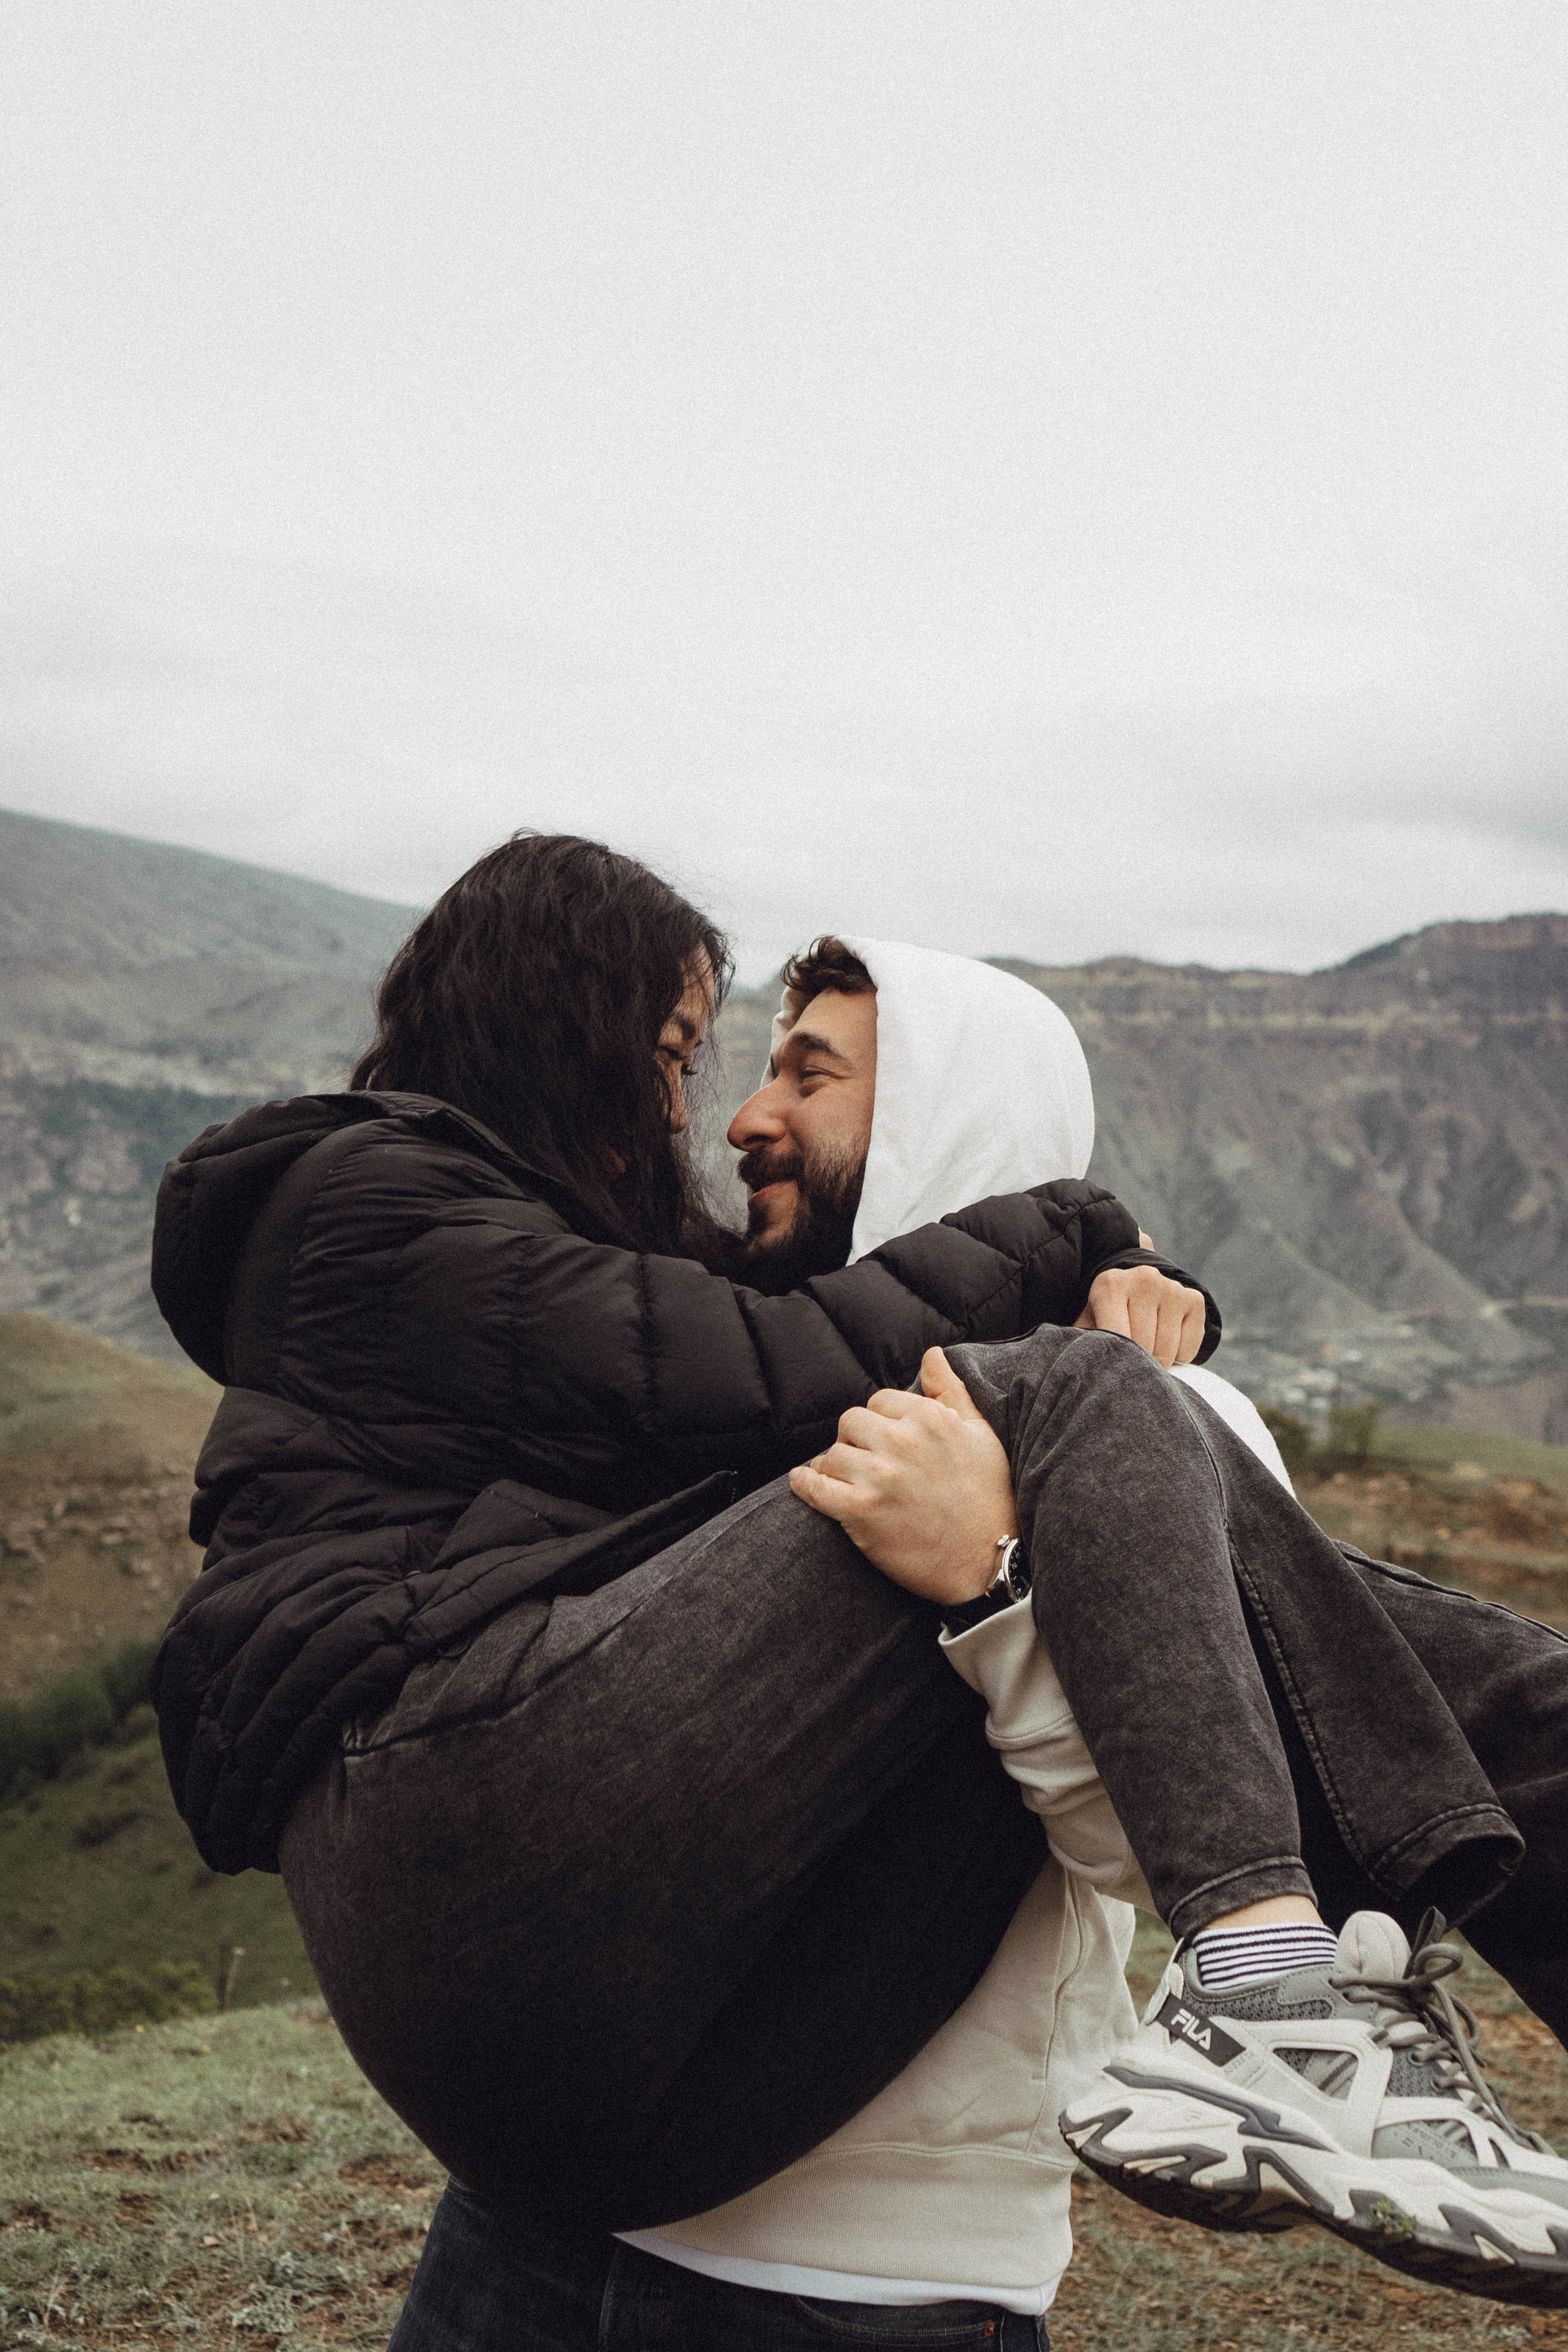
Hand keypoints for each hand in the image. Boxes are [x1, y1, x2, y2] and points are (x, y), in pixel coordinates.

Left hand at [788, 1347, 1016, 1605]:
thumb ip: (951, 1392)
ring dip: (835, 1468)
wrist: (989, 1561)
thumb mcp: (980, 1435)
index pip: (880, 1400)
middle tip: (865, 1463)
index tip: (885, 1442)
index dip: (880, 1421)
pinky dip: (805, 1485)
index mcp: (930, 1419)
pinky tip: (804, 1482)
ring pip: (832, 1454)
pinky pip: (816, 1487)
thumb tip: (932, 1354)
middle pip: (850, 1422)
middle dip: (854, 1441)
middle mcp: (902, 1441)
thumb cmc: (989, 1497)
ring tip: (847, 1483)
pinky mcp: (861, 1512)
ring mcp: (880, 1477)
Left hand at [1075, 1229, 1206, 1366]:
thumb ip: (1081, 1342)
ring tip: (1145, 1352)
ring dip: (1157, 1363)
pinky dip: (1178, 1357)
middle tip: (1129, 1362)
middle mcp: (1143, 1279)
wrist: (1135, 1288)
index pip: (1117, 1337)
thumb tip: (1076, 1371)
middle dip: (1137, 1362)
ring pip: (1167, 1351)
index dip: (1117, 1360)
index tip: (1113, 1369)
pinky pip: (1188, 1349)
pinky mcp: (1194, 1300)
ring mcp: (1171, 1288)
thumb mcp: (1088, 1325)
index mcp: (1110, 1284)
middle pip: (1143, 1346)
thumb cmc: (1105, 1316)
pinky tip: (1166, 1342)